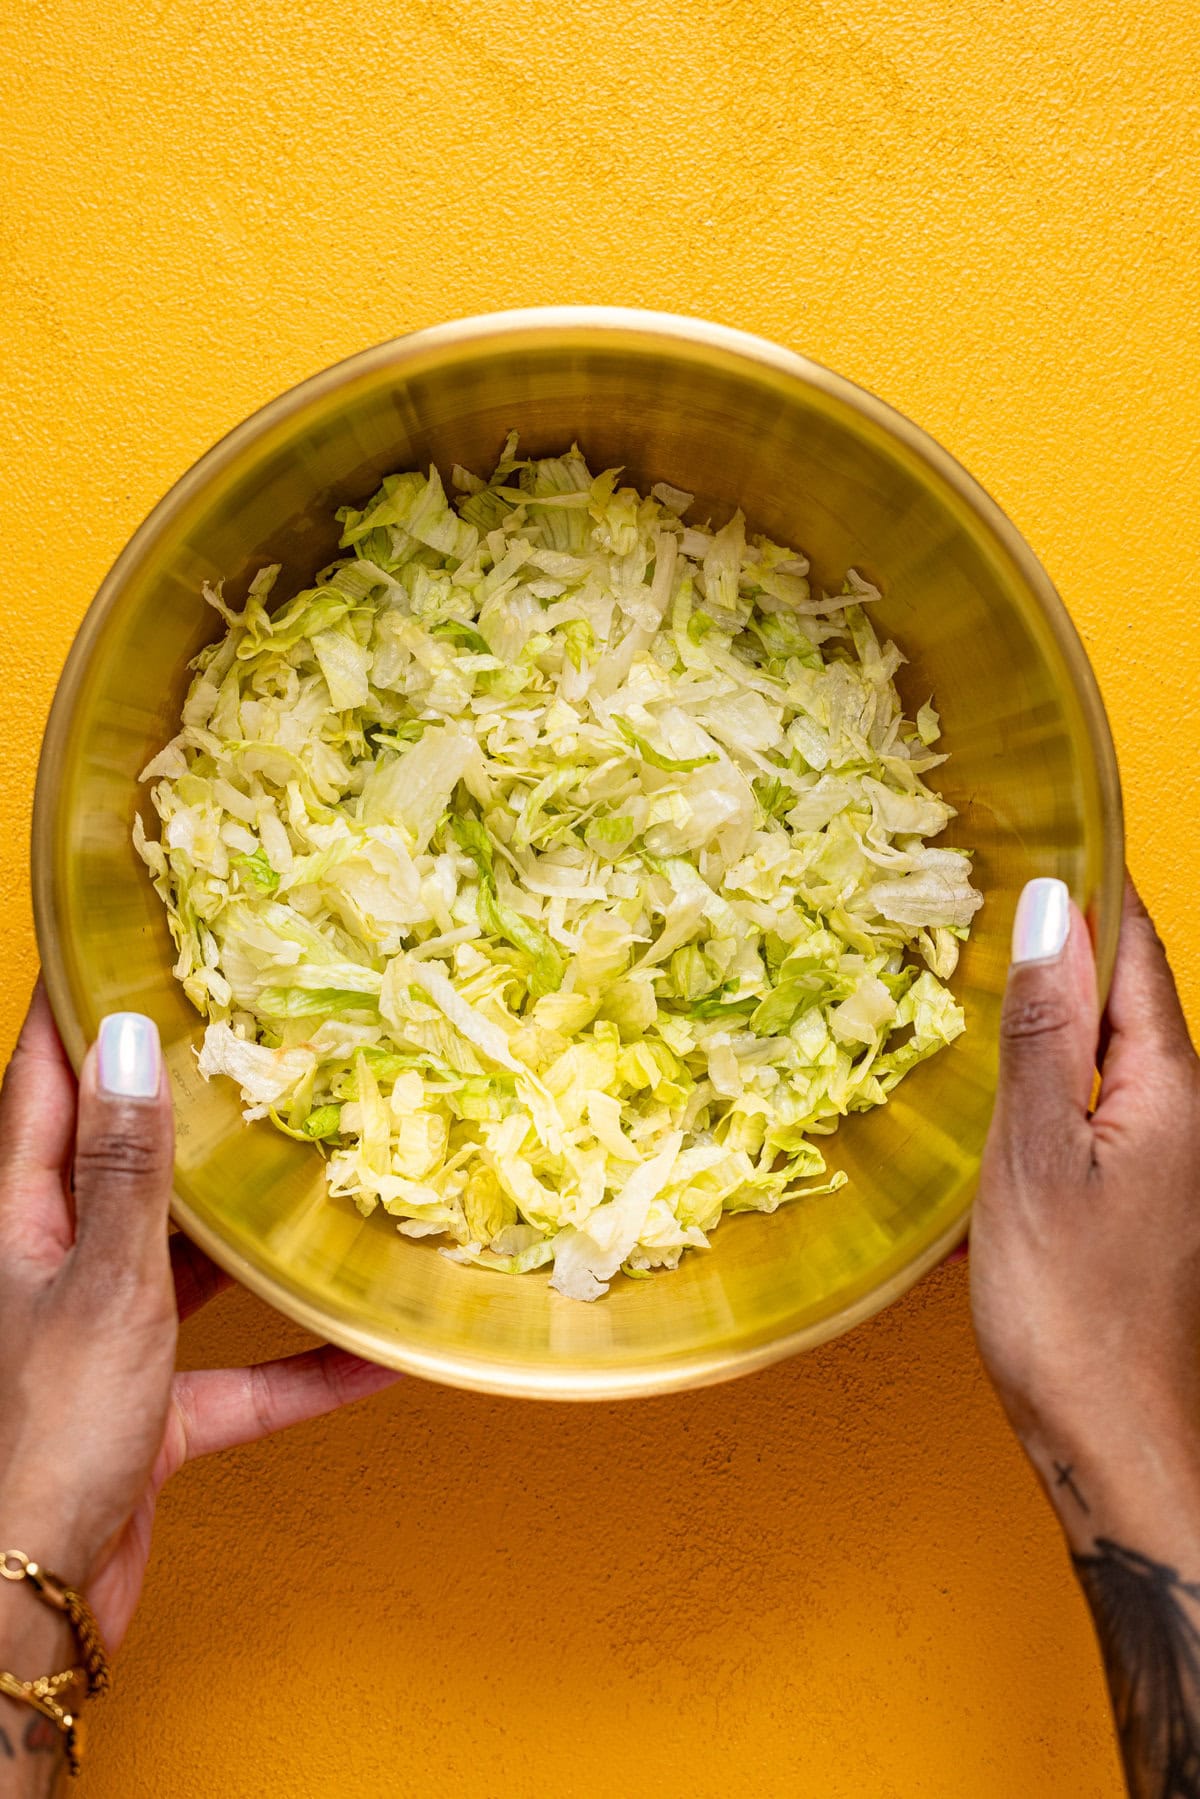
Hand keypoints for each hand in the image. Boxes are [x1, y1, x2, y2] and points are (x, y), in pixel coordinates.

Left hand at [0, 983, 400, 1658]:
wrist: (26, 1603)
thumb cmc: (44, 1435)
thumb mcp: (102, 1285)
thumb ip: (127, 1170)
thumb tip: (128, 1038)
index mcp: (18, 1217)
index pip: (39, 1081)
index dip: (72, 1009)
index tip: (119, 941)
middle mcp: (57, 1263)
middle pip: (121, 1158)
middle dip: (183, 1099)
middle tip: (256, 1033)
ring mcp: (105, 1336)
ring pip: (187, 1257)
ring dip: (251, 1227)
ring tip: (327, 1162)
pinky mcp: (148, 1407)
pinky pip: (239, 1371)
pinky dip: (302, 1365)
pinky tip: (376, 1349)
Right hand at [971, 873, 1199, 1549]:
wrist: (1114, 1440)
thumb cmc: (1072, 1309)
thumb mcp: (1038, 1155)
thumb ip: (1044, 1032)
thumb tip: (1048, 908)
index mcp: (1169, 1085)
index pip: (1135, 947)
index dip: (1092, 881)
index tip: (1038, 822)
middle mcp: (1182, 1109)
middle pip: (1128, 989)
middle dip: (1068, 929)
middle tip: (990, 877)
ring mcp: (1164, 1154)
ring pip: (1109, 1043)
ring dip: (1055, 997)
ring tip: (983, 959)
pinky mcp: (1137, 1193)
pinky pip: (1095, 1095)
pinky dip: (1050, 1063)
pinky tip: (1005, 1074)